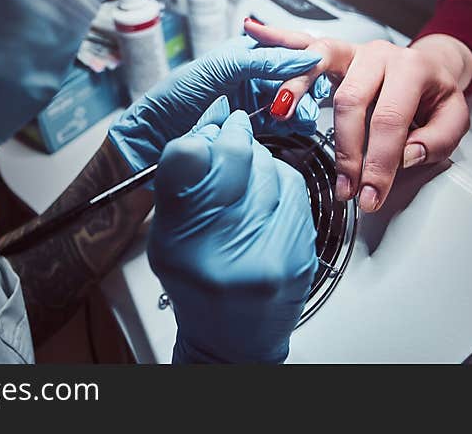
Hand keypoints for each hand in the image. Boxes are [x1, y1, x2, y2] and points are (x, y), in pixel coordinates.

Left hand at [108, 36, 330, 170]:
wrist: (153, 137)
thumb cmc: (174, 96)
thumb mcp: (220, 68)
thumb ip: (262, 61)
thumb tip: (302, 56)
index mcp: (244, 52)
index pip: (285, 49)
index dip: (302, 59)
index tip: (315, 69)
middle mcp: (251, 74)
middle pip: (293, 76)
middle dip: (304, 86)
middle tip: (301, 98)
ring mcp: (253, 101)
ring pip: (291, 100)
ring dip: (299, 106)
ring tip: (296, 114)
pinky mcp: (252, 125)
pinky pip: (282, 122)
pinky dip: (291, 123)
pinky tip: (292, 124)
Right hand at [148, 97, 317, 362]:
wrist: (237, 340)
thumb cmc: (198, 290)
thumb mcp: (168, 241)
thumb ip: (179, 187)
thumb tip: (204, 130)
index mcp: (183, 247)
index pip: (188, 161)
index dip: (199, 137)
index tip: (205, 131)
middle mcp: (229, 251)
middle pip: (236, 158)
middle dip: (233, 138)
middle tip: (229, 130)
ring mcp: (273, 252)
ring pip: (270, 167)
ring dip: (257, 157)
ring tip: (244, 167)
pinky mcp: (304, 250)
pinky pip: (295, 189)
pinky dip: (279, 179)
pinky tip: (265, 189)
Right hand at [246, 20, 471, 212]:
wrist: (432, 65)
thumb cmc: (436, 95)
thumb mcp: (454, 119)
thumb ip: (436, 140)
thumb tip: (403, 155)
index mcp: (412, 70)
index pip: (390, 120)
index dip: (378, 162)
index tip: (370, 195)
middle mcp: (379, 55)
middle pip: (352, 100)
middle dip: (345, 149)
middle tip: (345, 186)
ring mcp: (353, 50)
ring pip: (320, 62)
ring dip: (297, 87)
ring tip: (282, 111)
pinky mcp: (335, 51)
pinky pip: (302, 41)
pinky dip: (277, 37)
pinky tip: (255, 31)